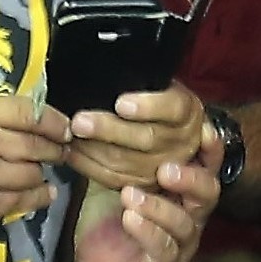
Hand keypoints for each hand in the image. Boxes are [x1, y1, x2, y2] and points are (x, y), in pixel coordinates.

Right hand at [0, 93, 72, 236]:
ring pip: (33, 174)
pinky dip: (37, 196)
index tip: (64, 128)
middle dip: (55, 148)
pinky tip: (42, 192)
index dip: (54, 121)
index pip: (29, 112)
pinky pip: (22, 201)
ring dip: (41, 172)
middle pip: (37, 145)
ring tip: (41, 170)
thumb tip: (36, 118)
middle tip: (62, 150)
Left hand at [58, 85, 209, 199]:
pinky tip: (73, 153)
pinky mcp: (149, 188)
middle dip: (110, 130)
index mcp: (189, 112)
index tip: (121, 103)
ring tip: (72, 136)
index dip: (149, 106)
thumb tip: (108, 74)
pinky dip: (92, 167)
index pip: (175, 108)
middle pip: (149, 138)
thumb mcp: (156, 89)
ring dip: (95, 150)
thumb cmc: (153, 108)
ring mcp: (170, 170)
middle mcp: (186, 142)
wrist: (170, 143)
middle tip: (79, 121)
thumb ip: (144, 86)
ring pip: (131, 164)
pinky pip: (118, 181)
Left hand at [72, 117, 225, 261]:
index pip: (205, 165)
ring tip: (130, 195)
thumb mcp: (112, 181)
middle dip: (190, 177)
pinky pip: (164, 249)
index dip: (210, 148)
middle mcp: (188, 216)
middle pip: (208, 192)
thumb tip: (112, 113)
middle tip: (165, 169)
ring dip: (159, 206)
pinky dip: (147, 231)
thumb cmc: (107, 225)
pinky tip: (129, 218)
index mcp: (180, 191)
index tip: (201, 129)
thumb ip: (121, 155)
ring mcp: (179, 245)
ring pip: (185, 223)